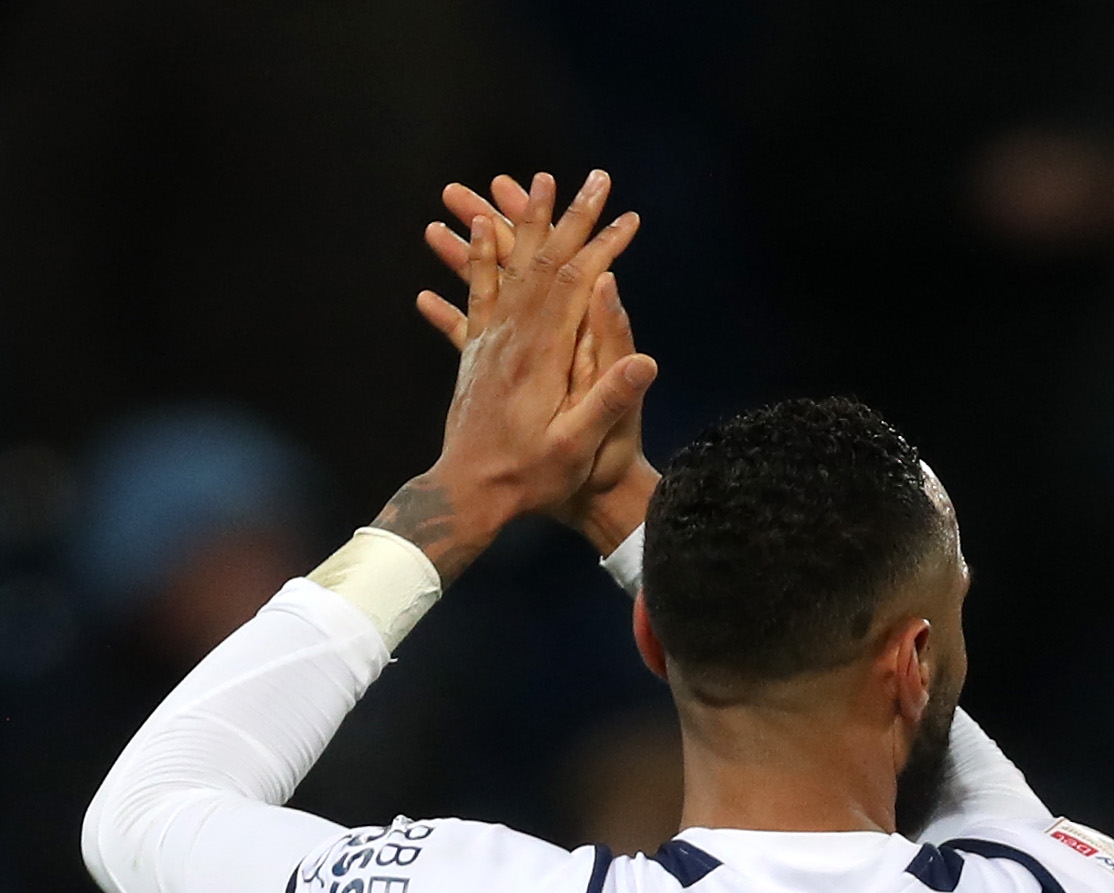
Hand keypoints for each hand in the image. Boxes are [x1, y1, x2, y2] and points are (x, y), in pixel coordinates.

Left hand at [377, 170, 653, 581]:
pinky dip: (481, 257)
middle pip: (543, 261)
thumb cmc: (528, 478)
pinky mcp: (476, 354)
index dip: (603, 246)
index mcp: (541, 354)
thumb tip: (647, 360)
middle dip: (571, 217)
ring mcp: (490, 342)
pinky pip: (478, 294)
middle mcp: (512, 337)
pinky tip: (477, 232)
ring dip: (524, 223)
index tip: (628, 217)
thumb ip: (608, 401)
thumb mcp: (576, 447)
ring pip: (508, 267)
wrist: (466, 494)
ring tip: (534, 184)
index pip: (576, 283)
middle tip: (592, 178)